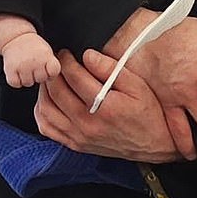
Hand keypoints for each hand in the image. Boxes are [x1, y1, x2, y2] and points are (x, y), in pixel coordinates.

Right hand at [2, 33, 60, 87]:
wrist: (16, 38)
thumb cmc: (35, 49)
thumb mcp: (47, 52)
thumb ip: (51, 66)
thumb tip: (50, 81)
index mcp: (46, 55)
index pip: (54, 72)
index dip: (51, 73)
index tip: (46, 67)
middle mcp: (35, 60)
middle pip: (41, 79)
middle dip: (38, 75)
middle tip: (34, 66)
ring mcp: (22, 65)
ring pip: (28, 83)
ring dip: (26, 78)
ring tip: (25, 67)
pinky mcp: (10, 69)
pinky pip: (16, 84)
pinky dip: (16, 80)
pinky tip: (17, 71)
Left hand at [34, 49, 178, 162]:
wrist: (154, 144)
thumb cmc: (148, 112)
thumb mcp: (137, 84)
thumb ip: (110, 68)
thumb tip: (88, 55)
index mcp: (104, 107)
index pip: (74, 77)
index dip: (66, 60)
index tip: (65, 52)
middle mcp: (87, 124)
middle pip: (56, 91)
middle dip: (53, 71)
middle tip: (56, 60)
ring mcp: (79, 137)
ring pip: (46, 110)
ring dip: (44, 90)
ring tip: (52, 77)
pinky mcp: (75, 145)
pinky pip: (48, 128)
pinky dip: (42, 111)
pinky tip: (49, 99)